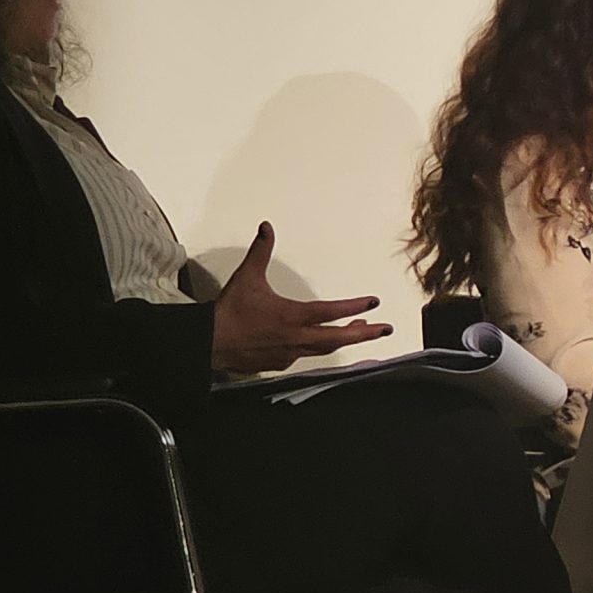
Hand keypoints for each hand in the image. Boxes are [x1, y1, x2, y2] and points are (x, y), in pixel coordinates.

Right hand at [209, 222, 390, 372]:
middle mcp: (296, 338)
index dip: (355, 307)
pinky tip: (321, 343)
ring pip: (325, 349)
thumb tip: (266, 228)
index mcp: (293, 316)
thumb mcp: (247, 277)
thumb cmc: (229, 311)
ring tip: (360, 332)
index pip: (331, 311)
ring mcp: (290, 354)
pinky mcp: (280, 364)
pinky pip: (305, 357)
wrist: (208, 343)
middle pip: (338, 338)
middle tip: (384, 329)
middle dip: (365, 334)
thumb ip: (260, 252)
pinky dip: (318, 348)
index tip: (373, 303)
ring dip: (344, 340)